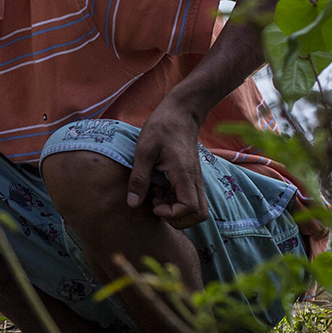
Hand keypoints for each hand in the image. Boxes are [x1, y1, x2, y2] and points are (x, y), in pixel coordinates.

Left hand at [125, 98, 207, 229]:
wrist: (181, 113)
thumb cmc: (162, 127)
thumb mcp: (144, 150)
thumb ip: (139, 178)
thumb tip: (133, 204)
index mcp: (184, 174)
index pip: (191, 209)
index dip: (172, 214)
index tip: (154, 205)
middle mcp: (195, 180)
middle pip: (199, 215)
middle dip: (177, 219)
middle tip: (155, 204)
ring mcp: (195, 180)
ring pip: (197, 209)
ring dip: (176, 211)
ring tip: (156, 196)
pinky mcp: (191, 178)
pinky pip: (190, 199)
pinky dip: (175, 202)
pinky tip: (159, 188)